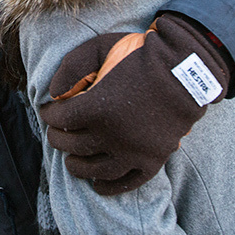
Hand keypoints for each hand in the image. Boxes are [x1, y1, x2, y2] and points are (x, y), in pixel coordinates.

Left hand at [39, 14, 230, 195]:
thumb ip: (72, 68)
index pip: (60, 119)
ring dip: (77, 166)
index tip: (49, 110)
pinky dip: (109, 186)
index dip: (49, 114)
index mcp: (97, 106)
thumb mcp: (99, 48)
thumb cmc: (139, 54)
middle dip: (58, 137)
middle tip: (57, 132)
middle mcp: (113, 134)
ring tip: (72, 160)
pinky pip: (126, 182)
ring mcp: (133, 151)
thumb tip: (53, 94)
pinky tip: (98, 183)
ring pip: (94, 169)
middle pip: (72, 145)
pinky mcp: (152, 160)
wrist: (184, 68)